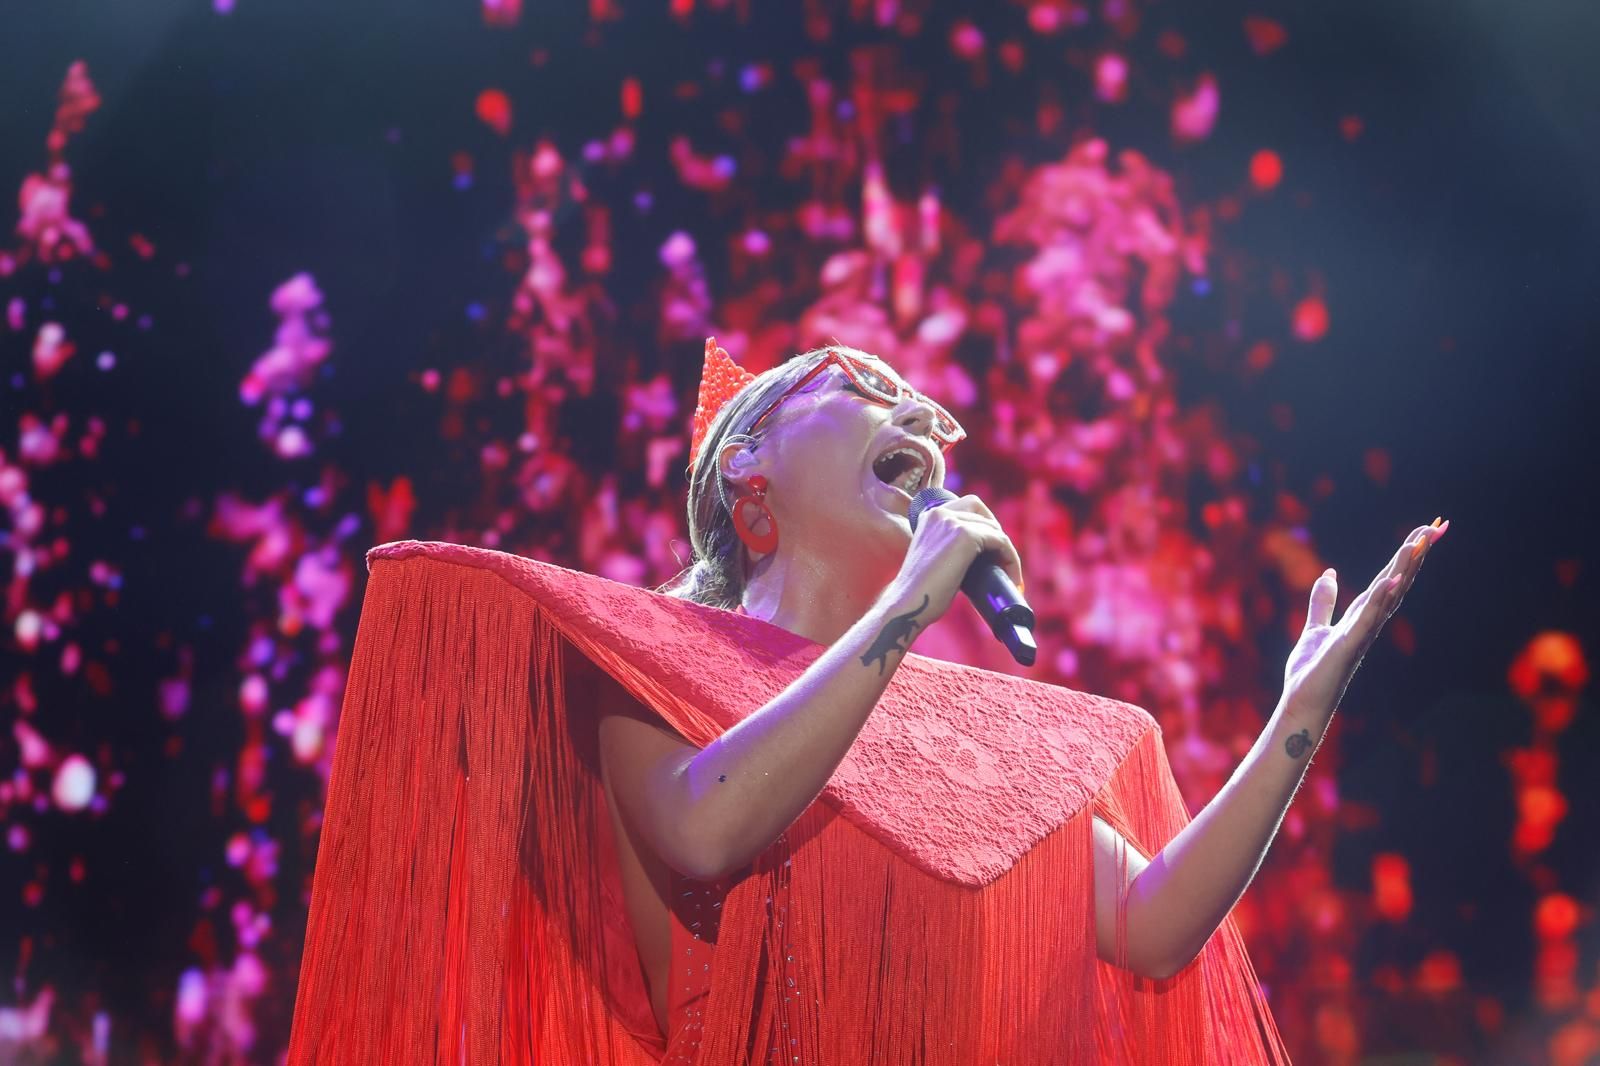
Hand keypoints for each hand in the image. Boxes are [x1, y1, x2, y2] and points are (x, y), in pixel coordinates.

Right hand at [891, 494, 1023, 623]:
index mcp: (929, 515)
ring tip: (1008, 573)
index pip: (967, 505)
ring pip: (994, 528)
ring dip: (1006, 550)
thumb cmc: (922, 591)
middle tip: (1001, 559)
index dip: (983, 524)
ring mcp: (953, 522)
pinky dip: (1010, 558)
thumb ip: (949, 546)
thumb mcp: (933, 556)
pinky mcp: (966, 536)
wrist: (909, 604)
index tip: (991, 549)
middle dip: (995, 532)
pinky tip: (1011, 576)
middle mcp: (940, 513)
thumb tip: (981, 554)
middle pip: (982, 510)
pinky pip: (1001, 541)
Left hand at [1281, 518, 1448, 728]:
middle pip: (1397, 580)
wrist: (1302, 701)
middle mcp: (1369, 622)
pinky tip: (1390, 581)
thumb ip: (1323, 602)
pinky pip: (1366, 619)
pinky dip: (1378, 600)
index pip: (1389, 578)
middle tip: (1437, 526)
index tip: (1425, 530)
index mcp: (1362, 615)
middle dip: (1416, 553)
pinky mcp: (1347, 645)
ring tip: (1418, 543)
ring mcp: (1361, 633)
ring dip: (1403, 569)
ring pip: (1388, 595)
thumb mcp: (1316, 627)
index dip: (1407, 554)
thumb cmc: (1312, 671)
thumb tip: (1329, 575)